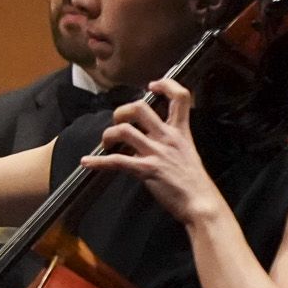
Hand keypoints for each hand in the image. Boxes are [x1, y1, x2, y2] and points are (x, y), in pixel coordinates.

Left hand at [84, 80, 223, 227]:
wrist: (200, 202)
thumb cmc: (195, 181)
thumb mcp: (188, 153)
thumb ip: (171, 142)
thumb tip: (149, 139)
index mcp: (181, 132)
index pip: (180, 97)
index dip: (166, 84)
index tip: (152, 85)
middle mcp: (168, 138)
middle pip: (140, 108)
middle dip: (122, 111)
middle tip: (118, 122)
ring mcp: (156, 153)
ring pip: (123, 130)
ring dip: (108, 135)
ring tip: (106, 144)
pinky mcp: (146, 170)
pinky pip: (116, 161)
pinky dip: (97, 162)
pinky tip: (87, 162)